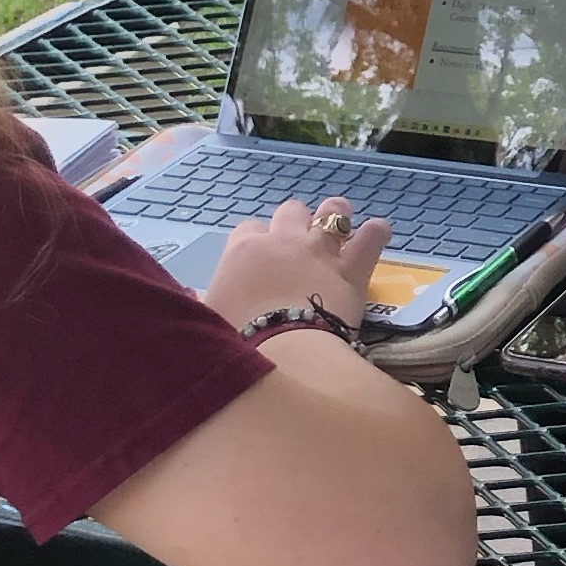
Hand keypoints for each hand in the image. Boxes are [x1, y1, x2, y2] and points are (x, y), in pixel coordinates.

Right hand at [203, 196, 393, 332]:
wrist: (282, 355)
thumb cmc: (236, 341)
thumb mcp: (209, 320)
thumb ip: (202, 302)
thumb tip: (189, 296)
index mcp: (244, 251)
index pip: (247, 229)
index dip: (255, 241)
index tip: (259, 260)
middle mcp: (283, 241)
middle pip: (291, 211)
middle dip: (296, 223)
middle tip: (299, 246)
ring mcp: (320, 251)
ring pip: (333, 211)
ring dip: (336, 218)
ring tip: (340, 230)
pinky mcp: (352, 268)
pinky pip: (372, 236)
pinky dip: (375, 234)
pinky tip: (376, 235)